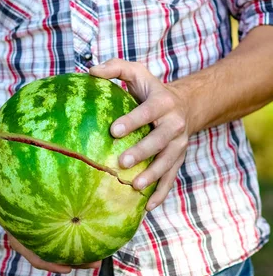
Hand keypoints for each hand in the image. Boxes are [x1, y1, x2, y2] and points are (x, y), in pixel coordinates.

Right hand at [0, 197, 100, 272]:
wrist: (12, 180)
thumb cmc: (3, 192)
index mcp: (23, 240)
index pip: (36, 257)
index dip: (50, 265)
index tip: (66, 269)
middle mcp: (37, 240)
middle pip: (58, 257)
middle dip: (76, 262)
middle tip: (95, 264)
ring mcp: (48, 234)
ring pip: (68, 248)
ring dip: (85, 253)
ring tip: (104, 254)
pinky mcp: (59, 223)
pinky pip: (72, 233)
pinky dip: (85, 236)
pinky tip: (102, 235)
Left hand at [90, 59, 191, 210]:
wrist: (186, 106)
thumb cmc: (152, 90)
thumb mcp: (137, 73)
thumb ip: (115, 68)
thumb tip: (90, 71)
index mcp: (163, 103)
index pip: (148, 112)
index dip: (133, 121)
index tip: (114, 131)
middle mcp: (175, 125)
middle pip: (161, 141)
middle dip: (143, 152)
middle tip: (122, 162)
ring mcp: (179, 145)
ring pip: (167, 163)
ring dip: (153, 176)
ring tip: (136, 186)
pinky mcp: (178, 161)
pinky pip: (171, 179)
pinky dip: (161, 194)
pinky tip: (147, 207)